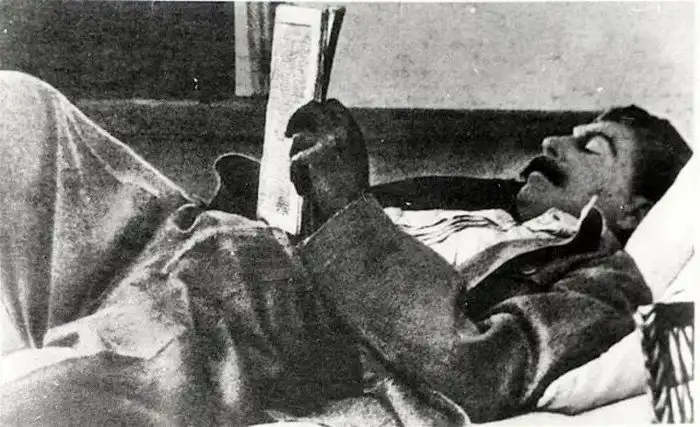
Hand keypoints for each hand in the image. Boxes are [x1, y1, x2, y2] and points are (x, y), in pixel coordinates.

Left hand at [286, 99, 368, 222]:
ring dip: (296, 160)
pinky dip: (296, 178)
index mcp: (352, 130)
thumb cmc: (353, 191)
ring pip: (297, 139)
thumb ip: (339, 141)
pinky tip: (305, 191)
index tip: (304, 120)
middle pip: (310, 108)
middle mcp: (340, 130)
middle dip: (296, 118)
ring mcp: (326, 141)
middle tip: (287, 133)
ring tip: (304, 181)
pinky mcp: (313, 156)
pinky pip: (294, 161)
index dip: (314, 110)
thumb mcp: (353, 158)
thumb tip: (313, 130)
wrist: (353, 211)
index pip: (331, 105)